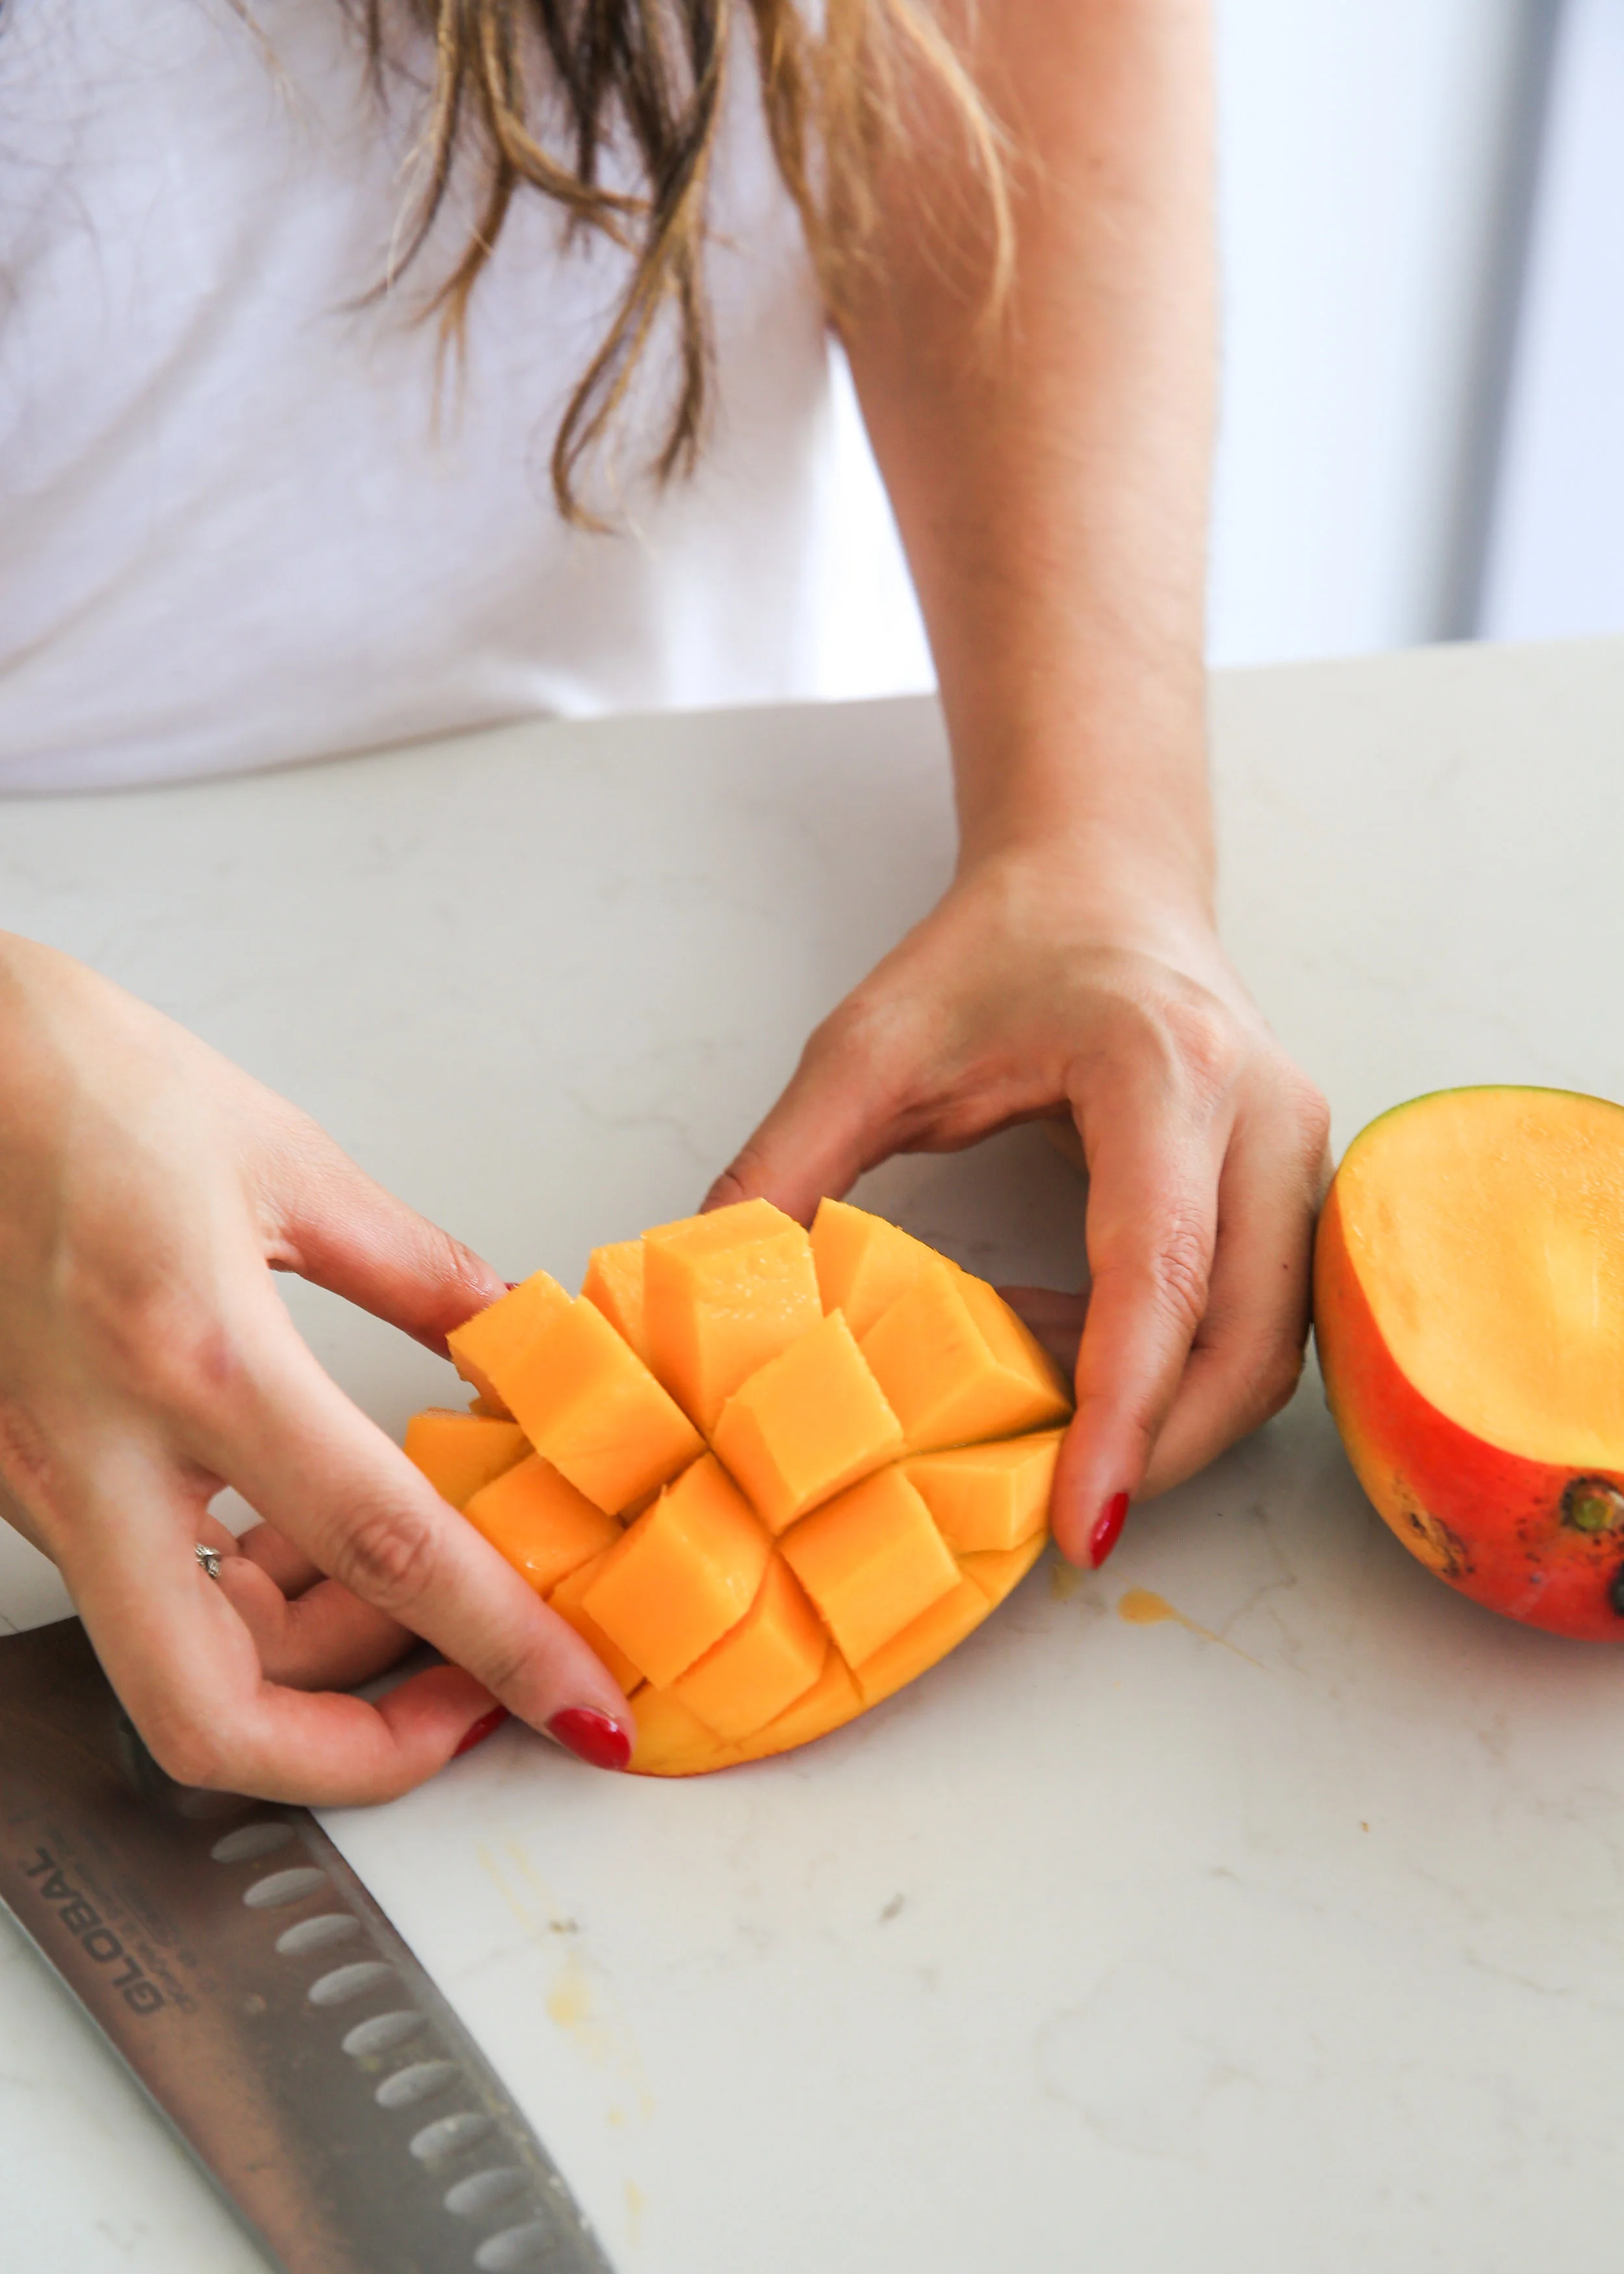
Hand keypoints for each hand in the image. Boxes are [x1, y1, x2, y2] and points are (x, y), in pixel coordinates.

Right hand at [0, 936, 631, 1803]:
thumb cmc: (76, 1079)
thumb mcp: (284, 1161)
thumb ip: (418, 1275)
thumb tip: (510, 1350)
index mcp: (196, 1355)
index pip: (384, 1549)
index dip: (499, 1646)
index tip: (578, 1707)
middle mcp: (97, 1450)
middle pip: (214, 1711)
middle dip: (361, 1755)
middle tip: (470, 1704)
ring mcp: (41, 1478)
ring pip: (174, 1664)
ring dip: (311, 1665)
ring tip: (414, 1595)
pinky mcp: (20, 1476)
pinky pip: (142, 1595)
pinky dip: (240, 1604)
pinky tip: (305, 1542)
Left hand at [705, 849, 1329, 1562]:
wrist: (1101, 875)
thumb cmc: (995, 948)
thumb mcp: (868, 1047)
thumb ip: (785, 1166)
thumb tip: (703, 1293)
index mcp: (1163, 1070)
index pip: (1161, 1275)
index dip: (1122, 1415)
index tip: (1080, 1526)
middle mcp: (1263, 1114)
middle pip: (1248, 1341)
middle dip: (1158, 1449)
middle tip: (1046, 1515)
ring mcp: (1297, 1151)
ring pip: (1268, 1345)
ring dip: (1161, 1410)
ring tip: (1028, 1410)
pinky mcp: (1292, 1182)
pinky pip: (1254, 1315)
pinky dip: (1167, 1364)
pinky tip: (1061, 1344)